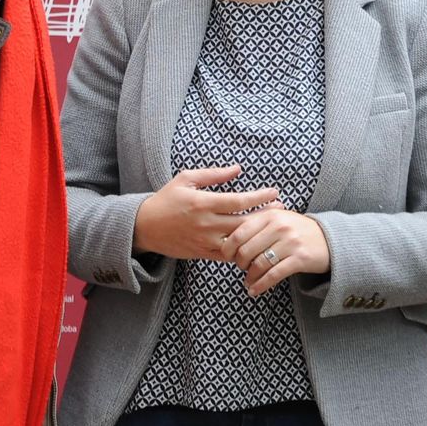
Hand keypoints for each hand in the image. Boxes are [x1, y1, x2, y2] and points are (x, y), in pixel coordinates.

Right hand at [133, 165, 278, 259]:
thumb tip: (238, 169)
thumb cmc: (166, 199)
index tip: (275, 192)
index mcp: (203, 203)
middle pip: (244, 223)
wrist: (144, 227)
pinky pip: (227, 256)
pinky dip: (242, 251)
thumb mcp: (186, 179)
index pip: (239, 201)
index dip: (260, 197)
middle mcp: (206, 224)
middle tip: (282, 210)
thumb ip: (214, 174)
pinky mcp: (201, 254)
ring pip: (238, 243)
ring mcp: (204, 241)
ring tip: (272, 228)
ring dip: (257, 236)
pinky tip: (254, 243)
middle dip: (266, 217)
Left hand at [224, 207, 329, 296]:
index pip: (238, 232)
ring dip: (249, 277)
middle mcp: (279, 226)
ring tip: (248, 281)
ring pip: (259, 264)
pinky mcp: (299, 258)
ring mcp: (290, 242)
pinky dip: (260, 285)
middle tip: (241, 268)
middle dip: (239, 263)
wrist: (329, 239)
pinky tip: (254, 291)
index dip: (228, 248)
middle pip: (246, 250)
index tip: (227, 257)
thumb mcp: (277, 219)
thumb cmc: (297, 230)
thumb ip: (255, 224)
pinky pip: (273, 275)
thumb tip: (226, 239)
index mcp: (269, 215)